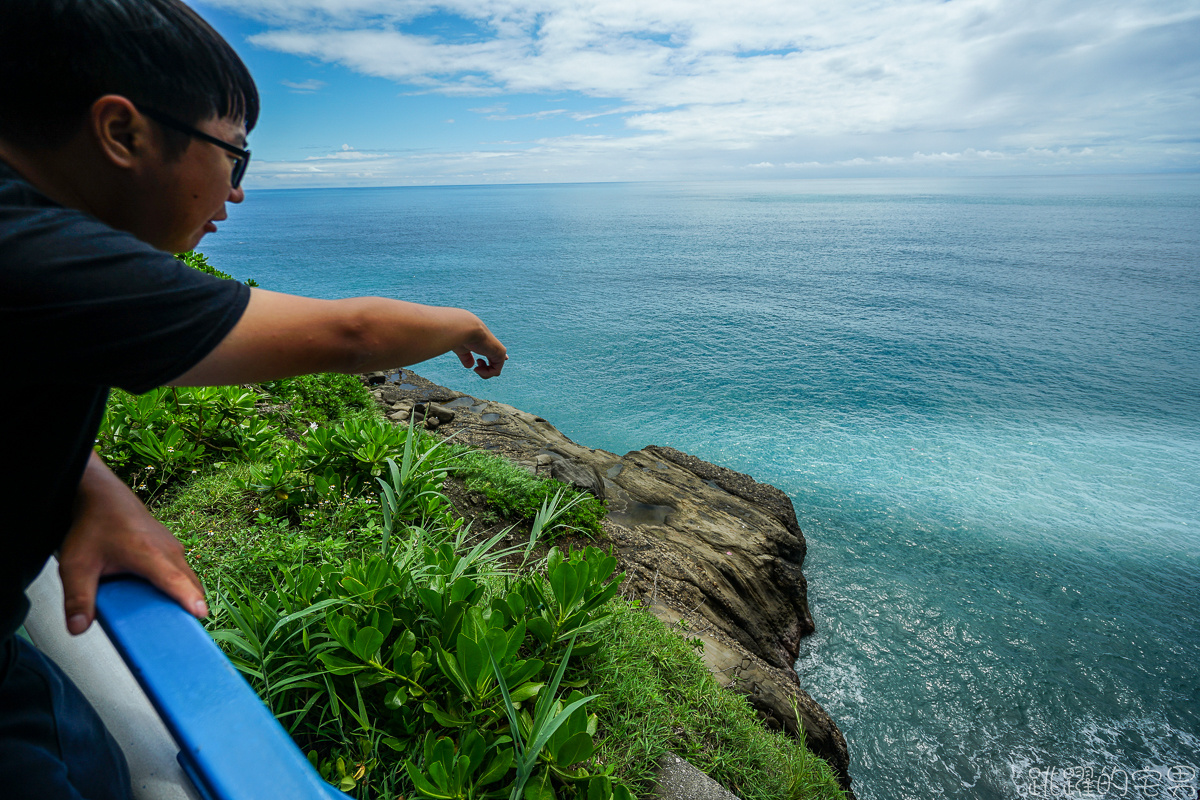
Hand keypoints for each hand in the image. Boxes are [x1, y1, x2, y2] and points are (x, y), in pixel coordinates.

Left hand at [57, 451, 206, 634]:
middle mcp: (168, 550)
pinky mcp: (172, 549)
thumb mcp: (76, 565)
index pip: (175, 580)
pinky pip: (183, 572)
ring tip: (179, 622)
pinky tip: (168, 601)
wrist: (103, 496)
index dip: (188, 598)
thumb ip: (77, 598)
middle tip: (188, 635)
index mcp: (149, 554)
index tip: (202, 614)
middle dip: (192, 606)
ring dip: (187, 597)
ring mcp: (173, 548)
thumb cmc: (94, 526)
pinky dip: (183, 588)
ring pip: (189, 578)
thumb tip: (78, 629)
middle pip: (190, 584)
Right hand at [453, 322, 507, 378]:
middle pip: (496, 364)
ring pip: (496, 370)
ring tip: (477, 368)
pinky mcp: (501, 353)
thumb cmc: (461, 337)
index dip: (500, 357)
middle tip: (476, 367)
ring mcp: (498, 349)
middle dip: (485, 370)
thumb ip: (466, 358)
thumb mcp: (463, 349)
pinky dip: (486, 373)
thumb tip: (471, 366)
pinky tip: (477, 368)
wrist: (466, 330)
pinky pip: (496, 371)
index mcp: (485, 343)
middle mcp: (493, 346)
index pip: (496, 351)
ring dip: (484, 373)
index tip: (507, 358)